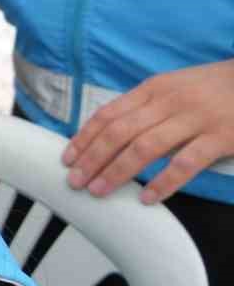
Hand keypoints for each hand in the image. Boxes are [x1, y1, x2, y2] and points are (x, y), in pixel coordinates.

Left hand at [63, 59, 233, 202]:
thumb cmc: (213, 88)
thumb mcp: (174, 88)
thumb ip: (145, 108)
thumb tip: (110, 135)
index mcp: (153, 89)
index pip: (108, 114)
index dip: (84, 138)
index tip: (67, 159)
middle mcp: (169, 102)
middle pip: (119, 133)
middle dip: (92, 159)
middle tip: (76, 182)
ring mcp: (195, 119)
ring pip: (145, 148)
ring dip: (117, 172)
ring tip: (99, 191)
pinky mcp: (221, 137)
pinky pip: (186, 163)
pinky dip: (164, 182)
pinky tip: (147, 198)